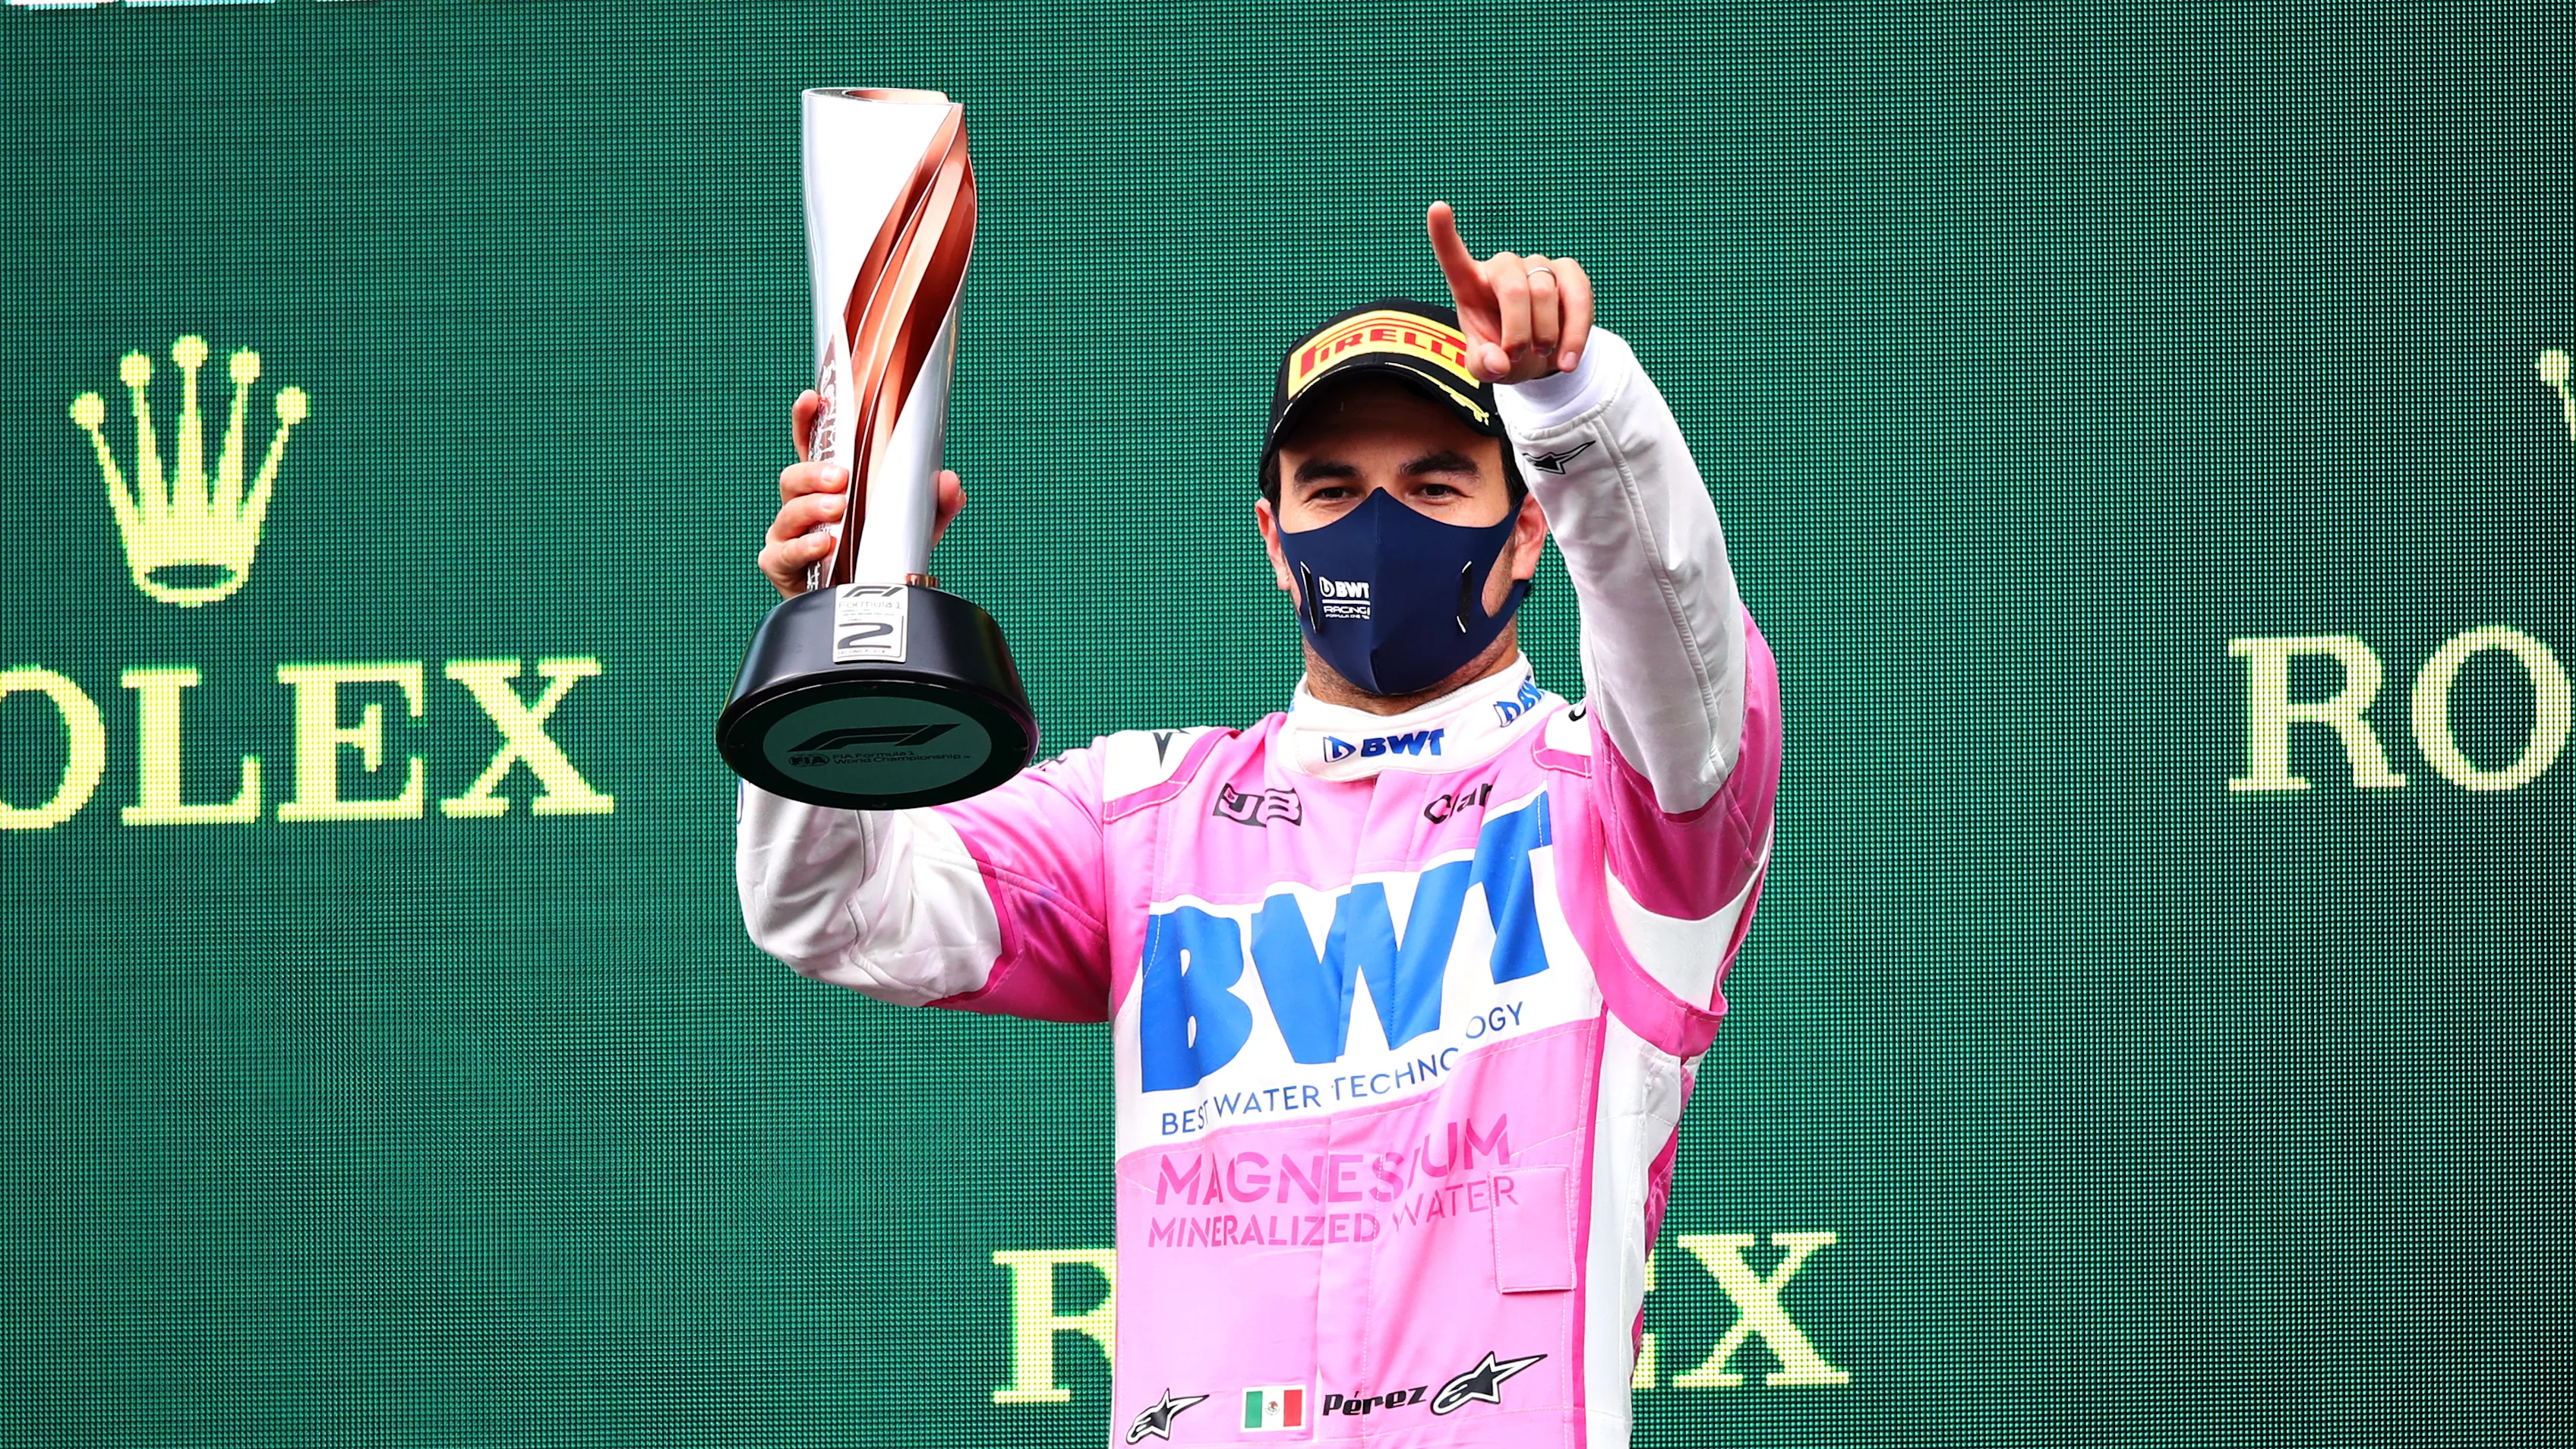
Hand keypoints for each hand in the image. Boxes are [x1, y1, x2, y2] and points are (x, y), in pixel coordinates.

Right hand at [759, 389, 967, 597]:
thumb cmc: (880, 557)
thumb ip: (936, 504)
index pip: (813, 445)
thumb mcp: (915, 527)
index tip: (812, 398)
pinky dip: (804, 547)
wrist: (867, 607)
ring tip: (838, 511)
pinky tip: (824, 544)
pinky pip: (784, 553)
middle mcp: (802, 505)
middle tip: (841, 478)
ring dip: (812, 507)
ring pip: (789, 511)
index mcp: (828, 485)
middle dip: (815, 472)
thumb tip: (950, 481)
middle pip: (794, 476)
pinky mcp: (781, 565)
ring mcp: (788, 534)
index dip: (808, 419)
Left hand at [1426, 200, 1594, 384]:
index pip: (1454, 256)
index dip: (1444, 234)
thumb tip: (1498, 361)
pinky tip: (1567, 360)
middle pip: (1512, 288)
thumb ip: (1482, 366)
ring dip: (1545, 335)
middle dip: (1518, 331)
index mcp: (1470, 285)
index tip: (1438, 208)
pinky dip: (1574, 334)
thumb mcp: (1486, 367)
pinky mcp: (1569, 273)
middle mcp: (1503, 268)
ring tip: (1543, 357)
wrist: (1540, 358)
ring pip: (1545, 293)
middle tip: (1516, 358)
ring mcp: (1537, 266)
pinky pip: (1577, 297)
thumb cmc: (1504, 355)